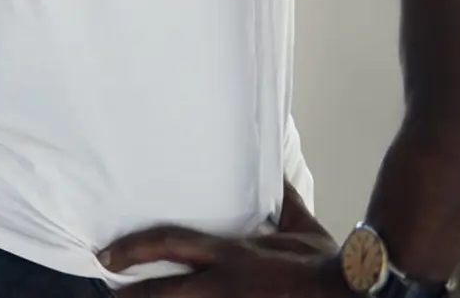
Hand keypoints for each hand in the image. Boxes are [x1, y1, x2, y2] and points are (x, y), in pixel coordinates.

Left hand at [100, 181, 341, 296]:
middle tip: (109, 292)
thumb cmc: (327, 265)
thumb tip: (277, 174)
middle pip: (165, 292)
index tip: (108, 255)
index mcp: (232, 255)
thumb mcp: (303, 230)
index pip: (171, 245)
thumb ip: (284, 203)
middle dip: (134, 294)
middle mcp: (225, 286)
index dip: (134, 249)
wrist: (352, 294)